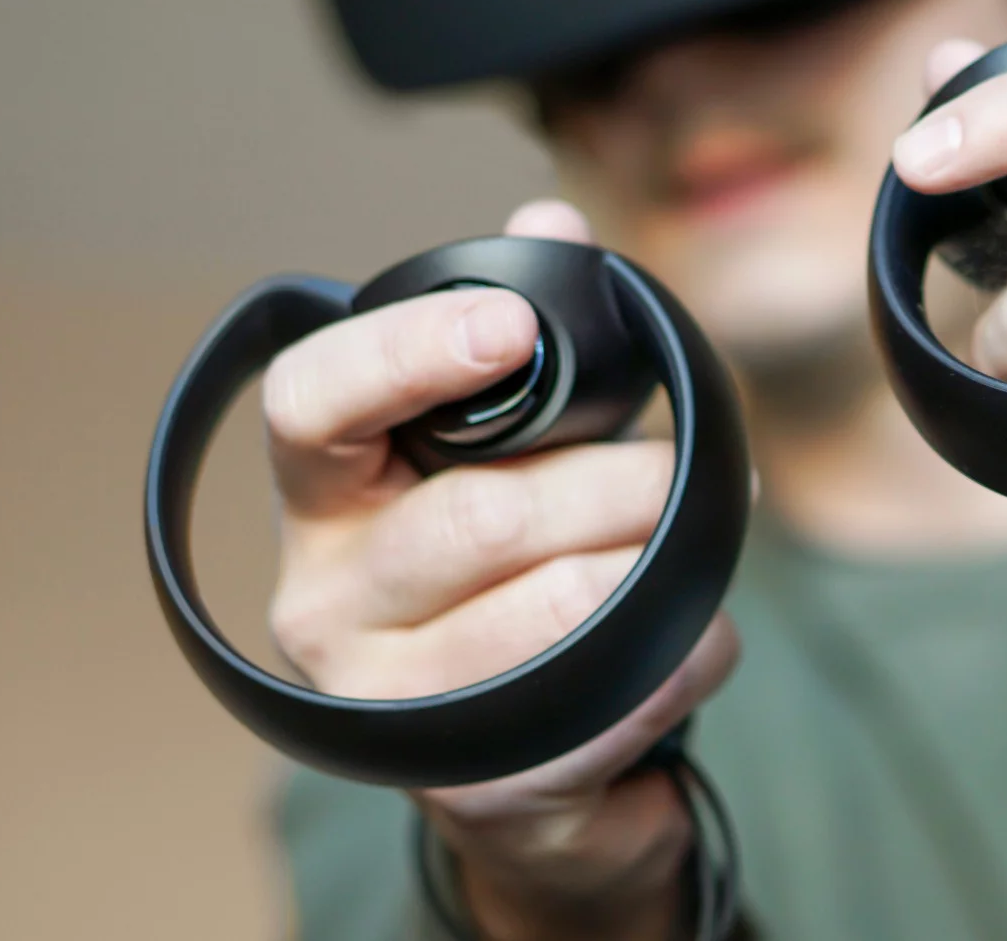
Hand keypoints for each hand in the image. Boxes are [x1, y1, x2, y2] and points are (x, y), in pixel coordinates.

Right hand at [263, 200, 738, 940]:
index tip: (512, 324)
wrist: (528, 773)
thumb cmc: (512, 581)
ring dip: (660, 565)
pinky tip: (690, 639)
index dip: (408, 353)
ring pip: (562, 606)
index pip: (311, 404)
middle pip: (485, 515)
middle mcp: (323, 604)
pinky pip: (621, 695)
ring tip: (695, 549)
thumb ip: (527, 345)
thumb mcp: (505, 459)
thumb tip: (548, 219)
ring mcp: (388, 707)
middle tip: (693, 472)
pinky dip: (689, 653)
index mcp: (325, 500)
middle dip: (620, 482)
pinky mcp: (473, 786)